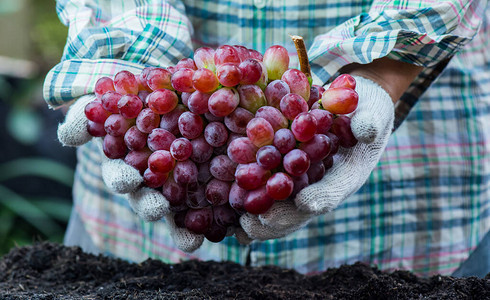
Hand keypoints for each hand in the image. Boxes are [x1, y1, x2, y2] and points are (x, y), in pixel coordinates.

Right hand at [58, 94, 203, 250]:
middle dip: (151, 206)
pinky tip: (220, 227)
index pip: (120, 176)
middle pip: (148, 198)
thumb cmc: (130, 95)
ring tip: (191, 239)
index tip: (127, 181)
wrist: (164, 88)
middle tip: (158, 210)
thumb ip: (85, 116)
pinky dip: (212, 214)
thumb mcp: (106, 99)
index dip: (122, 179)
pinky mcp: (202, 176)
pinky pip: (207, 198)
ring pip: (177, 207)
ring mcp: (176, 180)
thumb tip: (68, 136)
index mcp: (126, 163)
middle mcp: (150, 179)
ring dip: (182, 225)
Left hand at [239, 75, 393, 240]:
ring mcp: (303, 183)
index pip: (335, 189)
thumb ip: (370, 120)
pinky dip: (251, 203)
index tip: (305, 203)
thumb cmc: (364, 108)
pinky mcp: (285, 175)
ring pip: (283, 208)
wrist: (349, 106)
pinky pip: (268, 194)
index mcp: (348, 174)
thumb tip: (365, 129)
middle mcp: (323, 184)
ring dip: (262, 219)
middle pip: (303, 209)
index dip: (322, 196)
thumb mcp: (373, 110)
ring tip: (240, 227)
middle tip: (261, 223)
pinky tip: (231, 217)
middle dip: (283, 217)